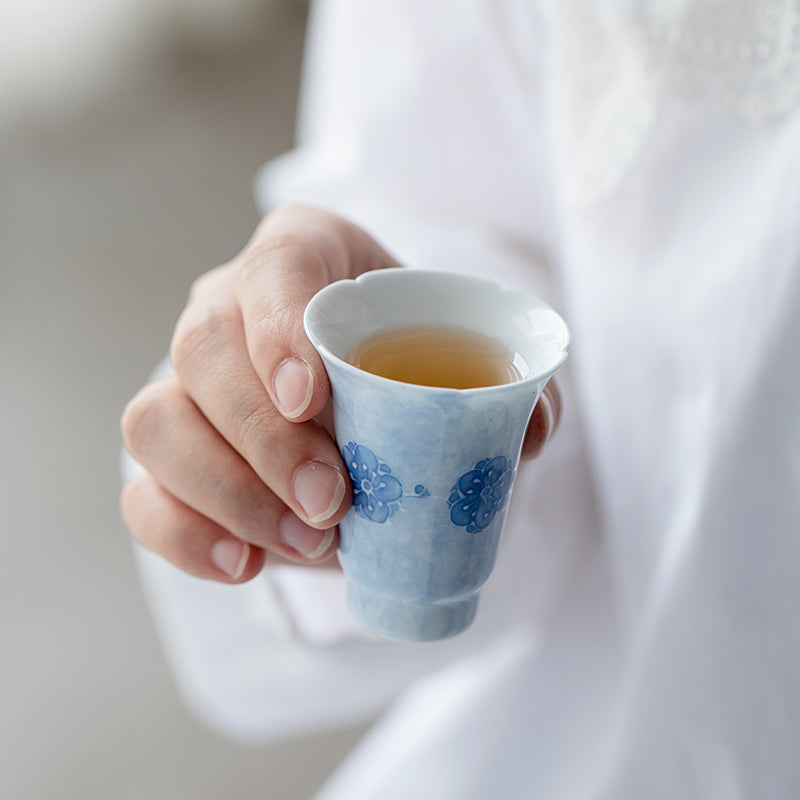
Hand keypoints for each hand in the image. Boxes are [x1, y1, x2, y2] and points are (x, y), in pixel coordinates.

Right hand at [121, 205, 560, 582]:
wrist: (365, 393)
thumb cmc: (411, 358)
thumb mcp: (463, 354)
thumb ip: (504, 388)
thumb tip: (525, 433)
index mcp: (304, 258)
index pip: (274, 266)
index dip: (278, 327)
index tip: (311, 401)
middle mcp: (229, 309)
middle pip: (201, 350)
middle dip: (263, 439)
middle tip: (332, 503)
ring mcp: (188, 382)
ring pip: (155, 423)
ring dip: (226, 494)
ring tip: (307, 542)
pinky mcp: (173, 455)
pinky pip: (142, 493)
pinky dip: (187, 536)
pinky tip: (245, 565)